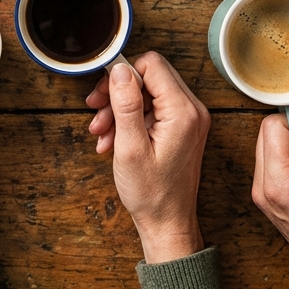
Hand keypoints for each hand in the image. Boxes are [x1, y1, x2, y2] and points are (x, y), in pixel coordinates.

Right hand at [86, 53, 208, 263]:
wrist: (167, 223)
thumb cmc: (151, 194)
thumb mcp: (130, 147)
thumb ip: (126, 105)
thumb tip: (120, 70)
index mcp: (183, 111)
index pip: (152, 64)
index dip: (122, 75)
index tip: (102, 95)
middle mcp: (191, 110)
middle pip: (149, 76)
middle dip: (118, 93)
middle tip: (97, 112)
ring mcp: (188, 119)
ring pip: (148, 93)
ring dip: (120, 109)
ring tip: (102, 133)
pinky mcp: (182, 129)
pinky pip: (153, 110)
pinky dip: (130, 120)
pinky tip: (113, 141)